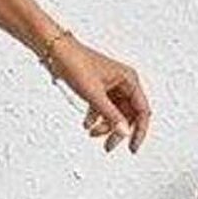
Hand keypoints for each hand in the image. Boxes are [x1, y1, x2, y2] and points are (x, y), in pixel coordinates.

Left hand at [47, 35, 150, 153]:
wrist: (56, 51)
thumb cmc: (75, 63)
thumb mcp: (94, 94)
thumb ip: (110, 115)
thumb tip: (124, 132)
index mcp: (129, 79)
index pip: (142, 110)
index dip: (139, 131)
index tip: (132, 147)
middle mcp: (123, 81)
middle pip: (128, 114)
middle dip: (117, 130)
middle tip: (108, 145)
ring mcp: (111, 85)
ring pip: (115, 112)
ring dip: (105, 125)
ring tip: (92, 133)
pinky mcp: (99, 87)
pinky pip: (103, 107)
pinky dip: (96, 117)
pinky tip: (87, 124)